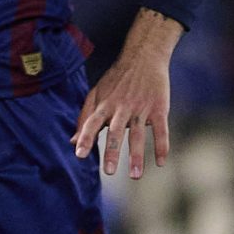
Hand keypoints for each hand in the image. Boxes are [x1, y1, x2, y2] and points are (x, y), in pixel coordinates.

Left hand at [73, 11, 179, 177]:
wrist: (144, 57)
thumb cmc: (116, 79)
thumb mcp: (97, 94)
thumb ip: (85, 118)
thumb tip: (72, 141)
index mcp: (104, 105)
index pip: (91, 123)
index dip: (85, 138)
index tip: (79, 154)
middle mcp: (121, 108)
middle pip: (115, 132)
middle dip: (112, 152)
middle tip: (109, 172)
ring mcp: (141, 109)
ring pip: (138, 135)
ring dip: (137, 156)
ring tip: (135, 176)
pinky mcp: (159, 109)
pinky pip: (161, 130)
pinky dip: (161, 146)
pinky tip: (161, 162)